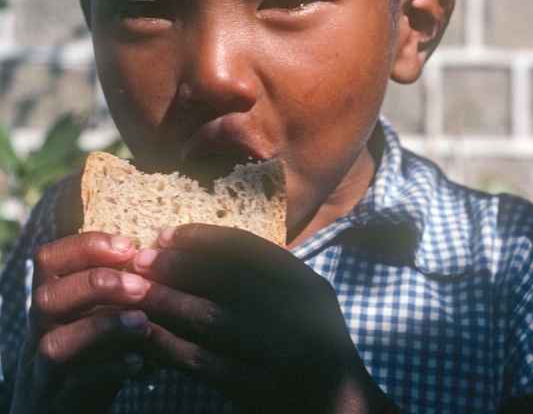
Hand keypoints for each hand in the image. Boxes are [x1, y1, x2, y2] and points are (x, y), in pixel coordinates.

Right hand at [10, 232, 152, 413]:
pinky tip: (139, 361)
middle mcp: (38, 328)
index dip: (86, 247)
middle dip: (97, 285)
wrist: (65, 404)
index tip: (128, 247)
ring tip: (143, 322)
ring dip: (104, 328)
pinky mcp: (56, 397)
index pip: (49, 259)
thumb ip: (116, 285)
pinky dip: (109, 368)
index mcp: (50, 296)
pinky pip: (74, 382)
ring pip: (55, 344)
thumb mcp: (98, 308)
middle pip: (46, 297)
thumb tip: (161, 255)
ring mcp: (40, 366)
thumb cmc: (93, 345)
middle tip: (141, 286)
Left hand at [132, 224, 395, 412]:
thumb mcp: (306, 297)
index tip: (167, 233)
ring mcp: (276, 352)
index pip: (247, 249)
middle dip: (178, 265)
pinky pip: (204, 363)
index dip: (202, 238)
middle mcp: (294, 312)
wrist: (338, 406)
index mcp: (305, 284)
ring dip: (167, 301)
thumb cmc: (314, 343)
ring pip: (211, 318)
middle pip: (225, 278)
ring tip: (136, 291)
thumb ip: (268, 272)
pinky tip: (146, 334)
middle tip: (140, 259)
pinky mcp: (255, 389)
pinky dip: (171, 346)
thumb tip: (201, 245)